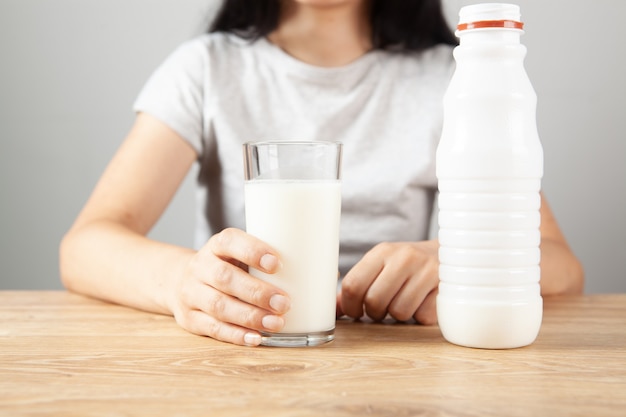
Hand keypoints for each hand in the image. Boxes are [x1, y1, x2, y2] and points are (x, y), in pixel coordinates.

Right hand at [170, 228, 290, 345]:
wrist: (182, 281)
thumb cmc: (227, 267)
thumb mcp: (239, 254)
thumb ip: (267, 260)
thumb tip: (322, 272)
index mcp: (217, 246)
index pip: (229, 241)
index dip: (252, 251)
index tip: (277, 264)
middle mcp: (201, 267)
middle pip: (224, 278)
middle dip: (256, 292)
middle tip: (284, 303)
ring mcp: (192, 293)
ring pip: (218, 306)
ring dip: (250, 316)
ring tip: (276, 323)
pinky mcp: (190, 318)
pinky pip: (213, 328)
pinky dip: (236, 335)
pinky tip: (256, 338)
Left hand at [338, 240, 438, 323]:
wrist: (448, 254)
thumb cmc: (405, 267)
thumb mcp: (379, 268)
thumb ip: (356, 287)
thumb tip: (334, 311)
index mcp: (381, 252)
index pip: (353, 285)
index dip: (350, 306)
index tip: (356, 311)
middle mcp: (404, 258)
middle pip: (374, 301)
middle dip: (375, 313)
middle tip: (381, 310)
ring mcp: (426, 271)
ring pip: (399, 312)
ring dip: (398, 317)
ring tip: (402, 304)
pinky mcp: (445, 287)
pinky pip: (422, 316)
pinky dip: (419, 317)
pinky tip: (422, 304)